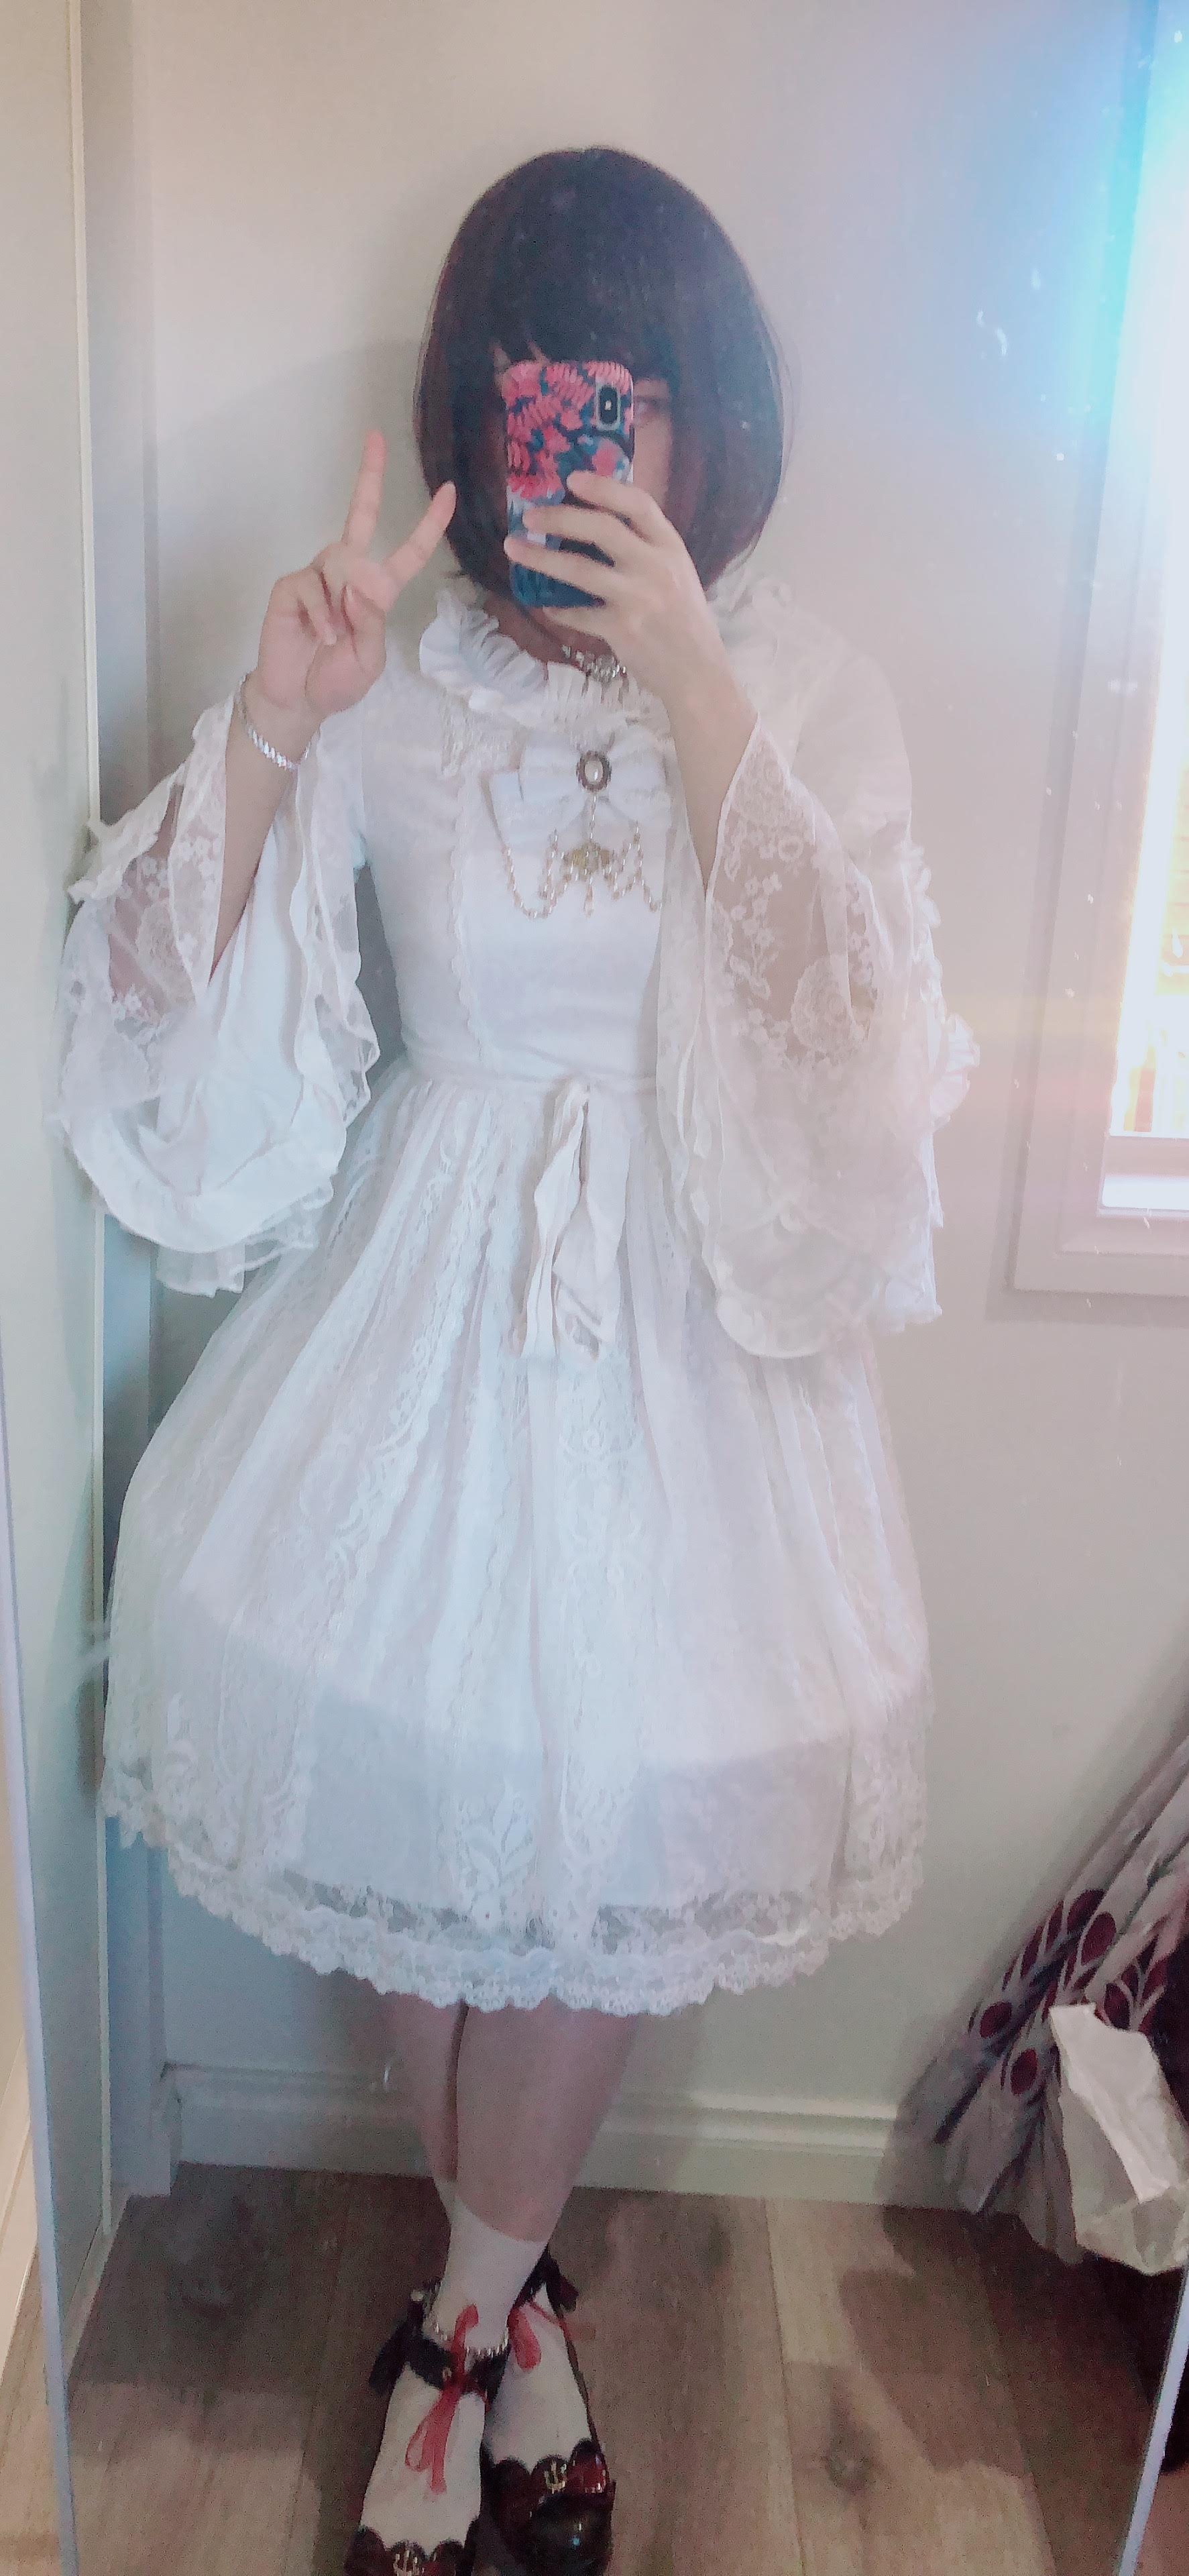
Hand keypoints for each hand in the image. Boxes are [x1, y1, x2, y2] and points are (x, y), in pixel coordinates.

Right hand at [246, 430, 454, 752]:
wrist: (297, 700)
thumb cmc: (337, 681)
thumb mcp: (370, 659)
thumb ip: (372, 623)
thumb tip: (359, 584)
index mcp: (377, 590)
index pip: (409, 552)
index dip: (429, 523)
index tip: (448, 491)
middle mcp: (348, 573)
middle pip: (361, 515)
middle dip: (370, 476)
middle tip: (374, 437)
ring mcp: (319, 576)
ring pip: (339, 566)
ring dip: (340, 609)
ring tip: (332, 641)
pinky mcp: (292, 585)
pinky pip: (313, 587)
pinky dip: (321, 616)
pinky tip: (320, 637)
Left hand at [503, 472, 744, 723]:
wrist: (698, 673)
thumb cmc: (685, 621)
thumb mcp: (677, 574)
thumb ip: (646, 549)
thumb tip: (598, 522)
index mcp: (671, 547)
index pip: (638, 504)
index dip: (604, 487)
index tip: (572, 478)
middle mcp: (655, 567)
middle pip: (602, 528)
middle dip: (560, 517)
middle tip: (530, 515)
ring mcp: (637, 598)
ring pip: (579, 568)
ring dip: (541, 557)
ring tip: (514, 548)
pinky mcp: (620, 628)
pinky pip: (577, 612)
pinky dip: (558, 608)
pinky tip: (547, 603)